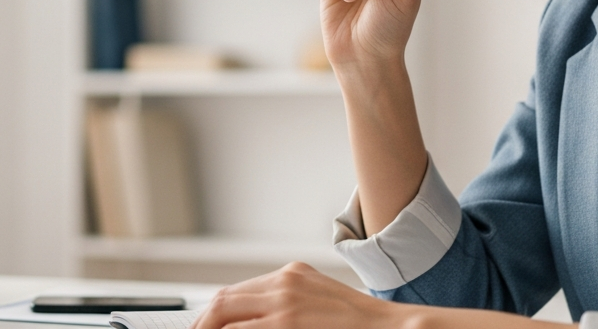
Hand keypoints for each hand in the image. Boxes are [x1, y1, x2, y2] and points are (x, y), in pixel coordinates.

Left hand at [191, 262, 400, 328]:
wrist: (394, 326)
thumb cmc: (360, 325)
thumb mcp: (319, 305)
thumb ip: (290, 307)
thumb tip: (256, 322)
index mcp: (292, 274)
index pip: (239, 291)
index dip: (216, 313)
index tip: (207, 328)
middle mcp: (284, 281)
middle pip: (225, 299)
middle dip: (204, 322)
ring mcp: (284, 300)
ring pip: (225, 311)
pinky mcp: (287, 321)